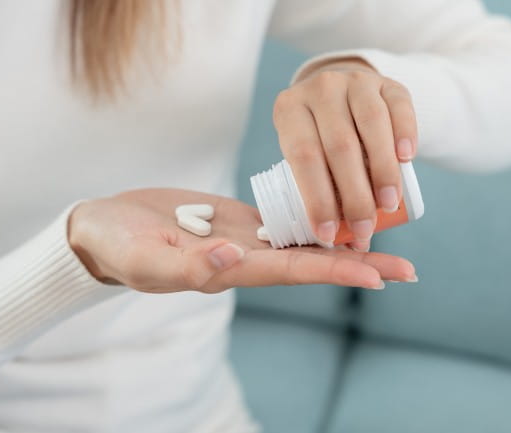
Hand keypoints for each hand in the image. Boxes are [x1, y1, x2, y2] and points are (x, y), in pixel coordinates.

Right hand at [68, 188, 416, 292]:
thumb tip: (234, 258)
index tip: (379, 274)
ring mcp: (245, 240)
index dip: (335, 272)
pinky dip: (317, 216)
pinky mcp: (238, 220)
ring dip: (345, 240)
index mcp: (228, 269)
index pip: (292, 272)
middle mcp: (246, 258)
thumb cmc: (117, 246)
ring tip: (386, 238)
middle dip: (359, 264)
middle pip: (312, 262)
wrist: (103, 229)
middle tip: (408, 270)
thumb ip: (187, 263)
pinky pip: (285, 220)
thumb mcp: (144, 257)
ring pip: (304, 241)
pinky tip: (341, 212)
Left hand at [274, 58, 416, 251]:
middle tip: (365, 228)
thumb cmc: (320, 139)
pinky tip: (407, 159)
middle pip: (339, 145)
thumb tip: (345, 246)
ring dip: (382, 169)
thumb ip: (321, 189)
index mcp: (290, 110)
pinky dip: (405, 133)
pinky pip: (399, 106)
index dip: (316, 198)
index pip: (303, 157)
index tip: (327, 234)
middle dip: (354, 193)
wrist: (342, 94)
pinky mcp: (388, 82)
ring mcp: (355, 80)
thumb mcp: (307, 154)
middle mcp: (320, 88)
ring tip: (388, 204)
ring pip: (371, 124)